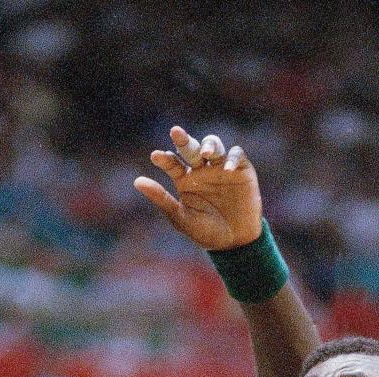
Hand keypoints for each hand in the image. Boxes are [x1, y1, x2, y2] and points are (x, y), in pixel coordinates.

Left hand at [134, 125, 261, 250]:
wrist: (235, 243)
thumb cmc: (206, 232)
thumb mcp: (182, 218)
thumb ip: (162, 199)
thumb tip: (137, 181)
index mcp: (185, 179)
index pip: (172, 163)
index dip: (164, 159)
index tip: (155, 157)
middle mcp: (201, 169)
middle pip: (191, 148)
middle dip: (183, 139)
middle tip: (175, 132)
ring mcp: (221, 168)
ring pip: (214, 145)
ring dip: (209, 144)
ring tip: (206, 153)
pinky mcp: (241, 169)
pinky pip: (236, 155)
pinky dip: (232, 158)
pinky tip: (226, 169)